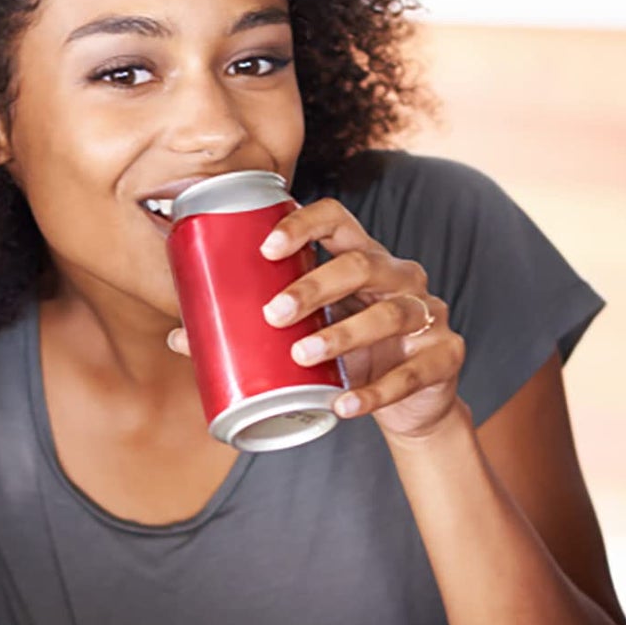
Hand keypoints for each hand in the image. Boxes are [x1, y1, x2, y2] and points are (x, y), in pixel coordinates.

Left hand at [169, 198, 463, 439]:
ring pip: (390, 314)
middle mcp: (400, 277)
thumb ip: (255, 330)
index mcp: (363, 259)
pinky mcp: (445, 355)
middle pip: (362, 264)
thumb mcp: (310, 334)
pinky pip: (413, 372)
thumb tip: (180, 338)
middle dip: (315, 286)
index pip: (338, 219)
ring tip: (302, 356)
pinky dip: (375, 391)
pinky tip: (343, 404)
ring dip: (342, 335)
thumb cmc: (352, 356)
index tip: (264, 248)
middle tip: (273, 314)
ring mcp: (429, 314)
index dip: (303, 225)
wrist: (412, 405)